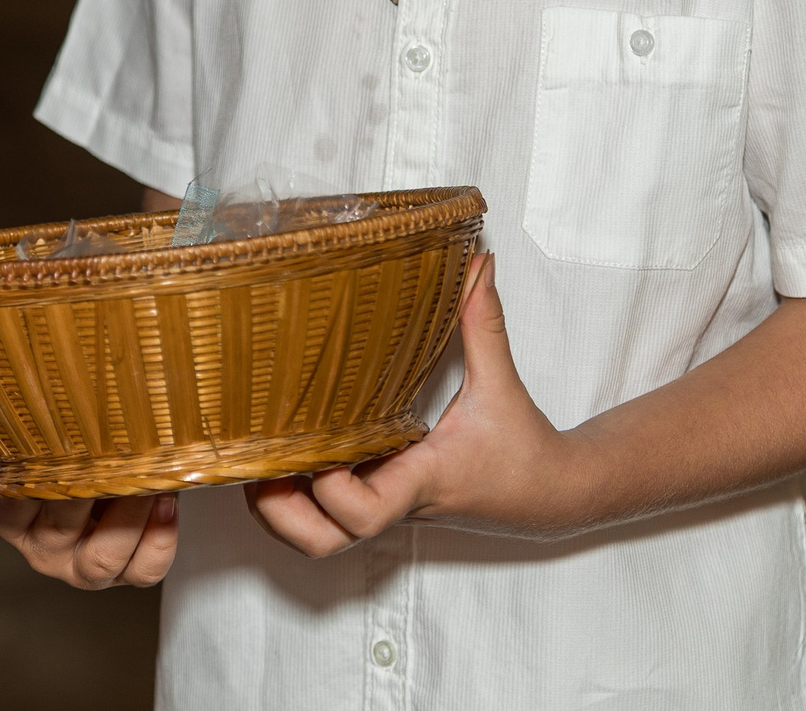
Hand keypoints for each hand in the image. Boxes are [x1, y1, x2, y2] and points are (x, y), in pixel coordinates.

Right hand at [0, 391, 178, 587]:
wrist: (121, 466)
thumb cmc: (65, 449)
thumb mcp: (20, 433)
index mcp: (11, 517)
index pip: (6, 509)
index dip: (28, 484)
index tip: (51, 448)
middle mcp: (45, 548)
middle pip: (59, 531)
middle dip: (89, 495)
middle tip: (114, 454)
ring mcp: (86, 566)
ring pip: (102, 560)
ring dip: (128, 520)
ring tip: (147, 481)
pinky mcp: (130, 572)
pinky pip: (143, 572)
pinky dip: (158, 542)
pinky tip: (167, 502)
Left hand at [244, 254, 596, 554]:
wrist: (549, 495)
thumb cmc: (524, 452)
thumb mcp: (501, 384)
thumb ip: (482, 324)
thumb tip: (476, 265)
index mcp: (420, 480)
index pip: (363, 510)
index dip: (327, 487)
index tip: (312, 446)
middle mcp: (396, 502)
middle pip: (324, 541)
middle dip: (280, 513)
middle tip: (255, 463)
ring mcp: (386, 507)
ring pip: (320, 536)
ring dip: (282, 508)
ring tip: (257, 456)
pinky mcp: (385, 502)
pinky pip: (330, 513)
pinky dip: (300, 496)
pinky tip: (286, 452)